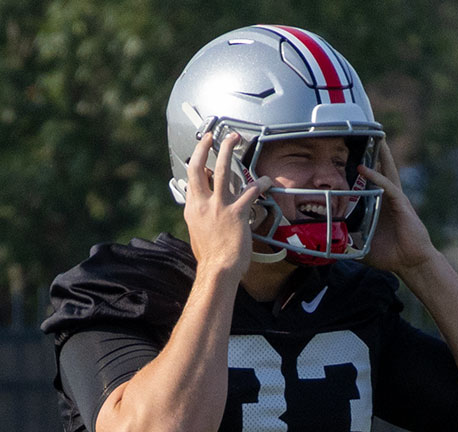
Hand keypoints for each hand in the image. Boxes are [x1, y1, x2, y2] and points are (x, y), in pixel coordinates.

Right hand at [183, 132, 271, 276]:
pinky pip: (250, 192)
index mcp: (192, 209)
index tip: (201, 154)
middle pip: (199, 168)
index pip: (191, 180)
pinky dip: (260, 184)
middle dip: (204, 148)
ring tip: (233, 138)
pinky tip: (266, 180)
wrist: (218, 270)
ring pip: (223, 171)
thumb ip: (200, 218)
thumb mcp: (198, 233)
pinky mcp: (237, 212)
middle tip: (211, 136)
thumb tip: (203, 211)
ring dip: (227, 151)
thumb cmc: (211, 258)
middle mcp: (203, 204)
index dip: (196, 163)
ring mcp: (219, 206)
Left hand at [357, 142, 437, 274]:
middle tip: (369, 133)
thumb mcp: (363, 248)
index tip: (354, 154)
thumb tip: (329, 247)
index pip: (372, 182)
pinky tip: (365, 168)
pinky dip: (377, 177)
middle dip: (377, 153)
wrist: (411, 263)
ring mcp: (396, 200)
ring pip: (388, 172)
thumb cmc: (390, 255)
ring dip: (382, 155)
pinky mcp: (401, 205)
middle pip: (383, 170)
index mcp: (381, 206)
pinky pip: (387, 186)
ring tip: (377, 137)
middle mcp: (389, 199)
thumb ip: (348, 244)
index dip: (367, 168)